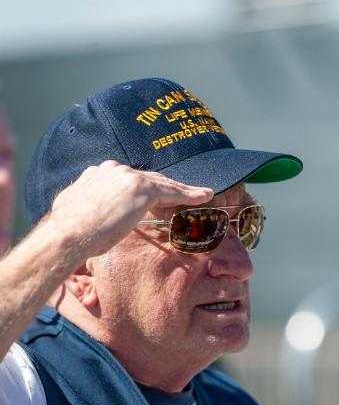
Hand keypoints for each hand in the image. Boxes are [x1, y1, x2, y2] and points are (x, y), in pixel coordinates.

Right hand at [44, 161, 212, 256]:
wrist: (67, 234)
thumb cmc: (69, 232)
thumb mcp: (75, 212)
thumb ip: (88, 206)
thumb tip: (87, 214)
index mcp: (96, 174)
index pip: (129, 180)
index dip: (146, 188)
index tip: (155, 196)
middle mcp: (112, 170)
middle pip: (149, 178)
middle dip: (167, 186)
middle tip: (184, 193)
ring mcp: (127, 176)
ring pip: (162, 183)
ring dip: (183, 189)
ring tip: (201, 194)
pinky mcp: (142, 188)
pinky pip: (172, 191)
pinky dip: (190, 194)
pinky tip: (205, 196)